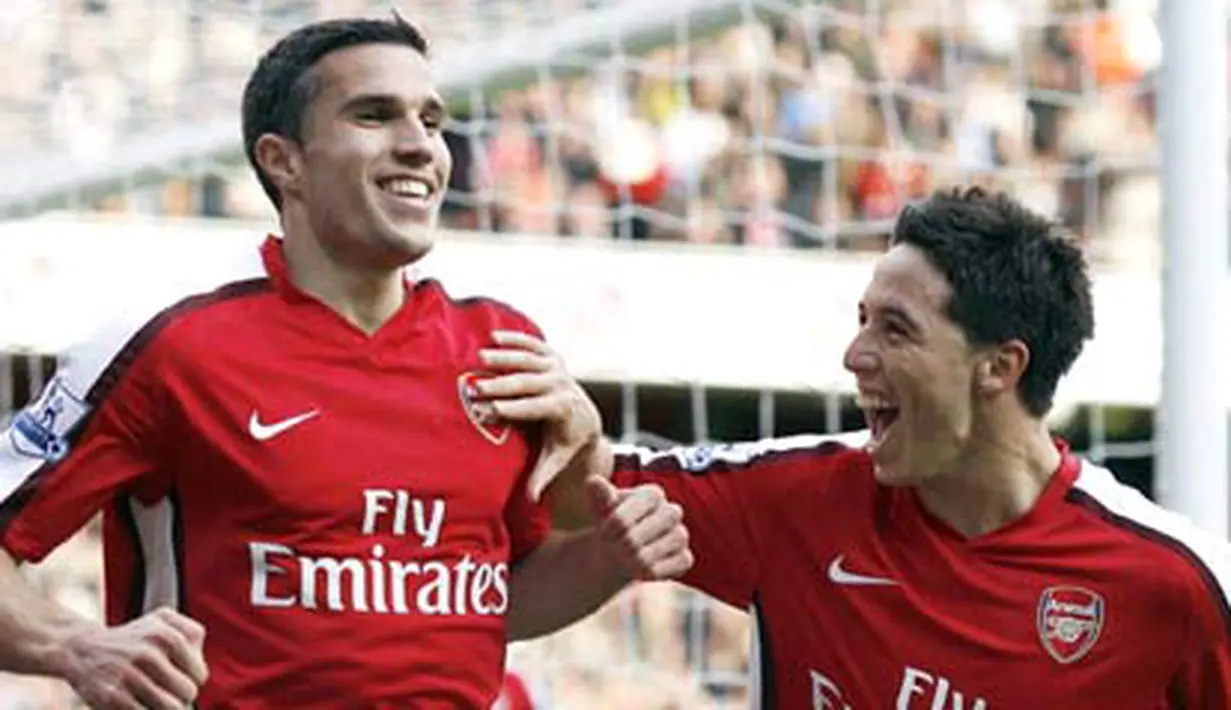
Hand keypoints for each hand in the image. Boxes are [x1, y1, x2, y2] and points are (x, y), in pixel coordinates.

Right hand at [54, 606, 207, 709]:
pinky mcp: (112, 697)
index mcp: (165, 634)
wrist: (83, 649)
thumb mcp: (164, 621)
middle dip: (180, 696)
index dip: (192, 681)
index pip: (199, 674)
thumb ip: (192, 635)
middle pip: (187, 692)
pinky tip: (138, 702)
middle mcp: (147, 653)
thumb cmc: (133, 638)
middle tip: (166, 690)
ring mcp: (129, 676)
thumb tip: (200, 671)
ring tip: (155, 698)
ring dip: (165, 707)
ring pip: (171, 707)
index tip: (179, 677)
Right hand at [477, 330, 603, 500]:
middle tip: (477, 387)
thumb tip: (533, 501)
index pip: (536, 408)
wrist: (585, 417)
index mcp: (564, 409)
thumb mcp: (554, 459)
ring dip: (505, 358)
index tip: (489, 411)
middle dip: (502, 385)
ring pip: (530, 360)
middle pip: (530, 383)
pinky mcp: (553, 356)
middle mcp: (563, 385)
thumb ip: (542, 476)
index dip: (513, 409)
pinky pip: (533, 344)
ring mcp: (558, 368)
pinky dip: (515, 339)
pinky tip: (493, 336)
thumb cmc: (563, 441)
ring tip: (480, 359)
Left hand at [587, 476, 693, 581]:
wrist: (617, 548)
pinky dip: (653, 571)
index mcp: (652, 494)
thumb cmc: (609, 523)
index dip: (618, 521)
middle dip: (628, 542)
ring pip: (662, 548)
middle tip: (612, 550)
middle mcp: (672, 511)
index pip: (638, 506)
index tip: (602, 532)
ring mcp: (680, 535)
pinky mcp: (684, 558)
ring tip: (623, 562)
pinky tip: (638, 572)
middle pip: (654, 526)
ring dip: (638, 559)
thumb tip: (594, 481)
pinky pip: (674, 565)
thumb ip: (598, 495)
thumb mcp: (599, 509)